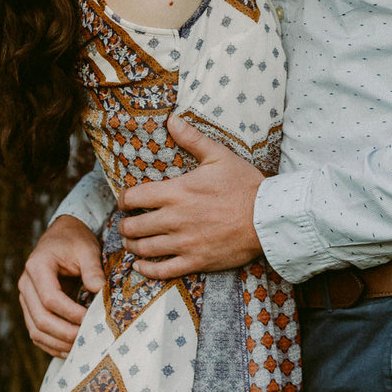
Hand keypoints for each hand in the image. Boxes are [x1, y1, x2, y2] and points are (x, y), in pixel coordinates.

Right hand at [16, 215, 104, 357]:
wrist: (61, 236)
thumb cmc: (74, 241)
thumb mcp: (86, 249)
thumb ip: (93, 269)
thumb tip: (100, 291)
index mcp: (37, 267)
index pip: (50, 298)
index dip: (70, 313)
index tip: (90, 319)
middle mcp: (25, 284)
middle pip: (40, 318)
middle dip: (65, 333)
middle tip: (87, 338)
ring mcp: (25, 298)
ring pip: (35, 330)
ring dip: (57, 343)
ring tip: (80, 347)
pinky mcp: (30, 308)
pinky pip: (36, 332)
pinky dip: (51, 344)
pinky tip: (69, 349)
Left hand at [119, 117, 266, 280]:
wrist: (268, 218)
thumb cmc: (245, 185)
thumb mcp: (219, 156)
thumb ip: (192, 139)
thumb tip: (171, 120)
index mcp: (177, 193)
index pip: (134, 197)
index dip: (123, 200)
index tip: (124, 201)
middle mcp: (175, 219)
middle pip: (134, 227)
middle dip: (124, 226)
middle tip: (125, 224)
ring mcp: (184, 243)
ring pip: (144, 249)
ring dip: (131, 246)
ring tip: (130, 243)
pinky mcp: (195, 261)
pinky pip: (162, 271)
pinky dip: (146, 270)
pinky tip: (141, 266)